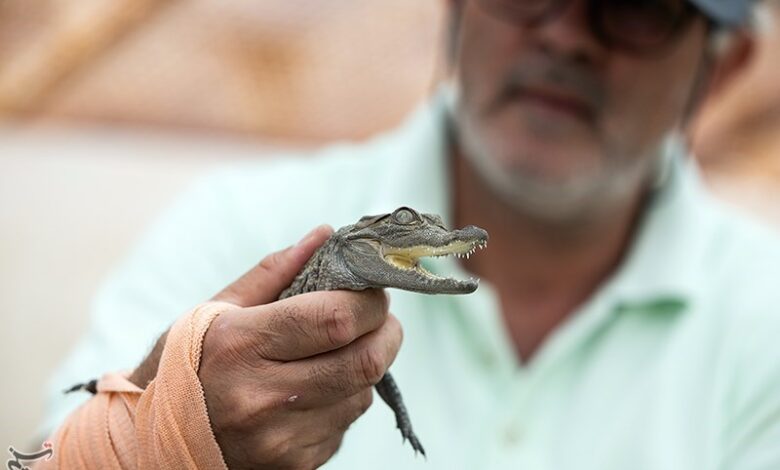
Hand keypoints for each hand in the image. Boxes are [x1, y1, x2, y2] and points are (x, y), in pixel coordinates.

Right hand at [200, 225, 401, 469]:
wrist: (152, 444)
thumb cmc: (184, 366)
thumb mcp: (214, 310)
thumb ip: (275, 272)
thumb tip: (326, 235)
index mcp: (241, 345)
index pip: (336, 318)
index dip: (370, 301)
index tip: (371, 291)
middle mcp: (263, 397)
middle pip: (365, 361)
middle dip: (386, 332)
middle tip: (377, 318)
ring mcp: (280, 439)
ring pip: (362, 393)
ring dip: (365, 366)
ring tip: (338, 352)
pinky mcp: (294, 466)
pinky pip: (345, 424)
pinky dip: (344, 399)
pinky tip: (316, 389)